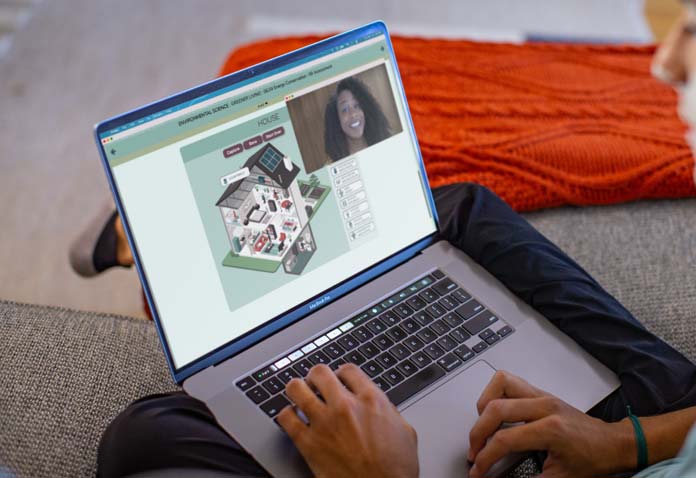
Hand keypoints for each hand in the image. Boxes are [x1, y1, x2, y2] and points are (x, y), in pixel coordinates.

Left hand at [277, 363, 418, 477]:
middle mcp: (346, 406)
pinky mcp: (308, 443)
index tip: (339, 380)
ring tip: (299, 394)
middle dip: (316, 376)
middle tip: (316, 384)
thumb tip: (379, 405)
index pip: (348, 369)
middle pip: (320, 372)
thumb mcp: (405, 432)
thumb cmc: (395, 471)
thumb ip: (388, 411)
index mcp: (371, 400)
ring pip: (296, 388)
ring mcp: (324, 423)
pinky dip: (286, 414)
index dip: (341, 373)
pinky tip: (291, 418)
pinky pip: (285, 417)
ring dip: (297, 389)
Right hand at [468, 371, 633, 477]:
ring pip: (500, 384)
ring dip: (483, 405)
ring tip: (481, 427)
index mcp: (552, 429)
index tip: (477, 470)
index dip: (485, 457)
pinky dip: (494, 394)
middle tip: (473, 452)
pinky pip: (509, 381)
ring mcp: (542, 395)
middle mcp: (545, 406)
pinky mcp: (540, 392)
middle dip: (477, 433)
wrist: (613, 443)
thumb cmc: (593, 459)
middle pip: (496, 409)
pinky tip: (493, 412)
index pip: (505, 439)